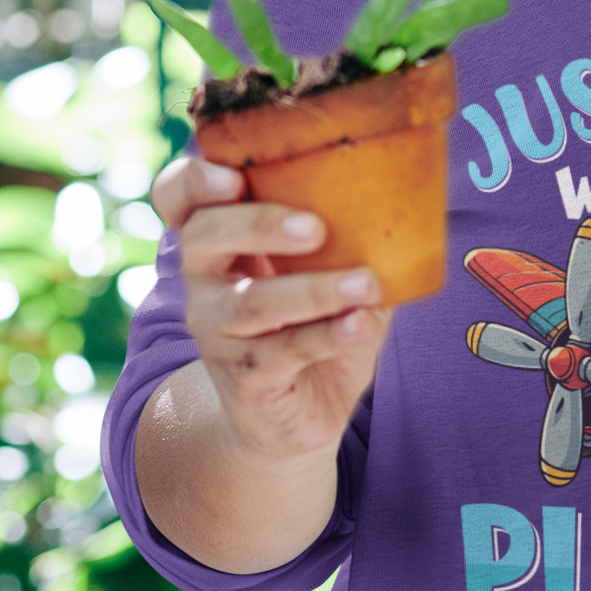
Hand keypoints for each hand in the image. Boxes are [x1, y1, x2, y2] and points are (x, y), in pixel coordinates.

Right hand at [151, 155, 390, 465]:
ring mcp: (217, 330)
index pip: (178, 196)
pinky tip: (361, 325)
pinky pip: (283, 352)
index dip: (194, 181)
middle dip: (258, 223)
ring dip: (313, 289)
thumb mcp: (332, 269)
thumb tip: (412, 201)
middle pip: (203, 236)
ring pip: (252, 302)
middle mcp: (205, 279)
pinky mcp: (243, 377)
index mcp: (221, 237)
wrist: (298, 414)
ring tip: (365, 284)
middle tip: (315, 228)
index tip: (233, 177)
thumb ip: (355, 235)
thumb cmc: (317, 321)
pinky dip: (328, 336)